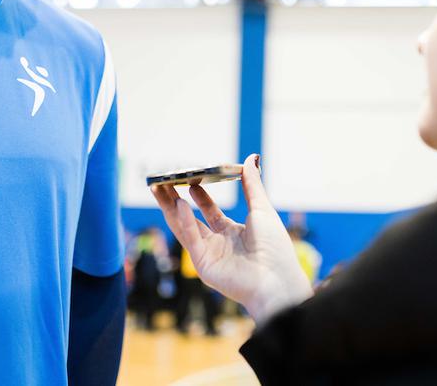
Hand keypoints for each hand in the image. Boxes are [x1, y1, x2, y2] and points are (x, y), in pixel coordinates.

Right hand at [151, 154, 313, 324]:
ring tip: (159, 187)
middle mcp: (219, 244)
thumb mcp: (262, 209)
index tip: (189, 178)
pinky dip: (184, 222)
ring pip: (184, 227)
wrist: (277, 279)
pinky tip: (180, 204)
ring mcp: (209, 255)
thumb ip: (252, 184)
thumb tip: (252, 158)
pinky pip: (191, 239)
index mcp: (233, 233)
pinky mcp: (203, 265)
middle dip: (175, 199)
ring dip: (170, 208)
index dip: (199, 195)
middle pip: (191, 219)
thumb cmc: (275, 247)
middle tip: (163, 181)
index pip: (211, 212)